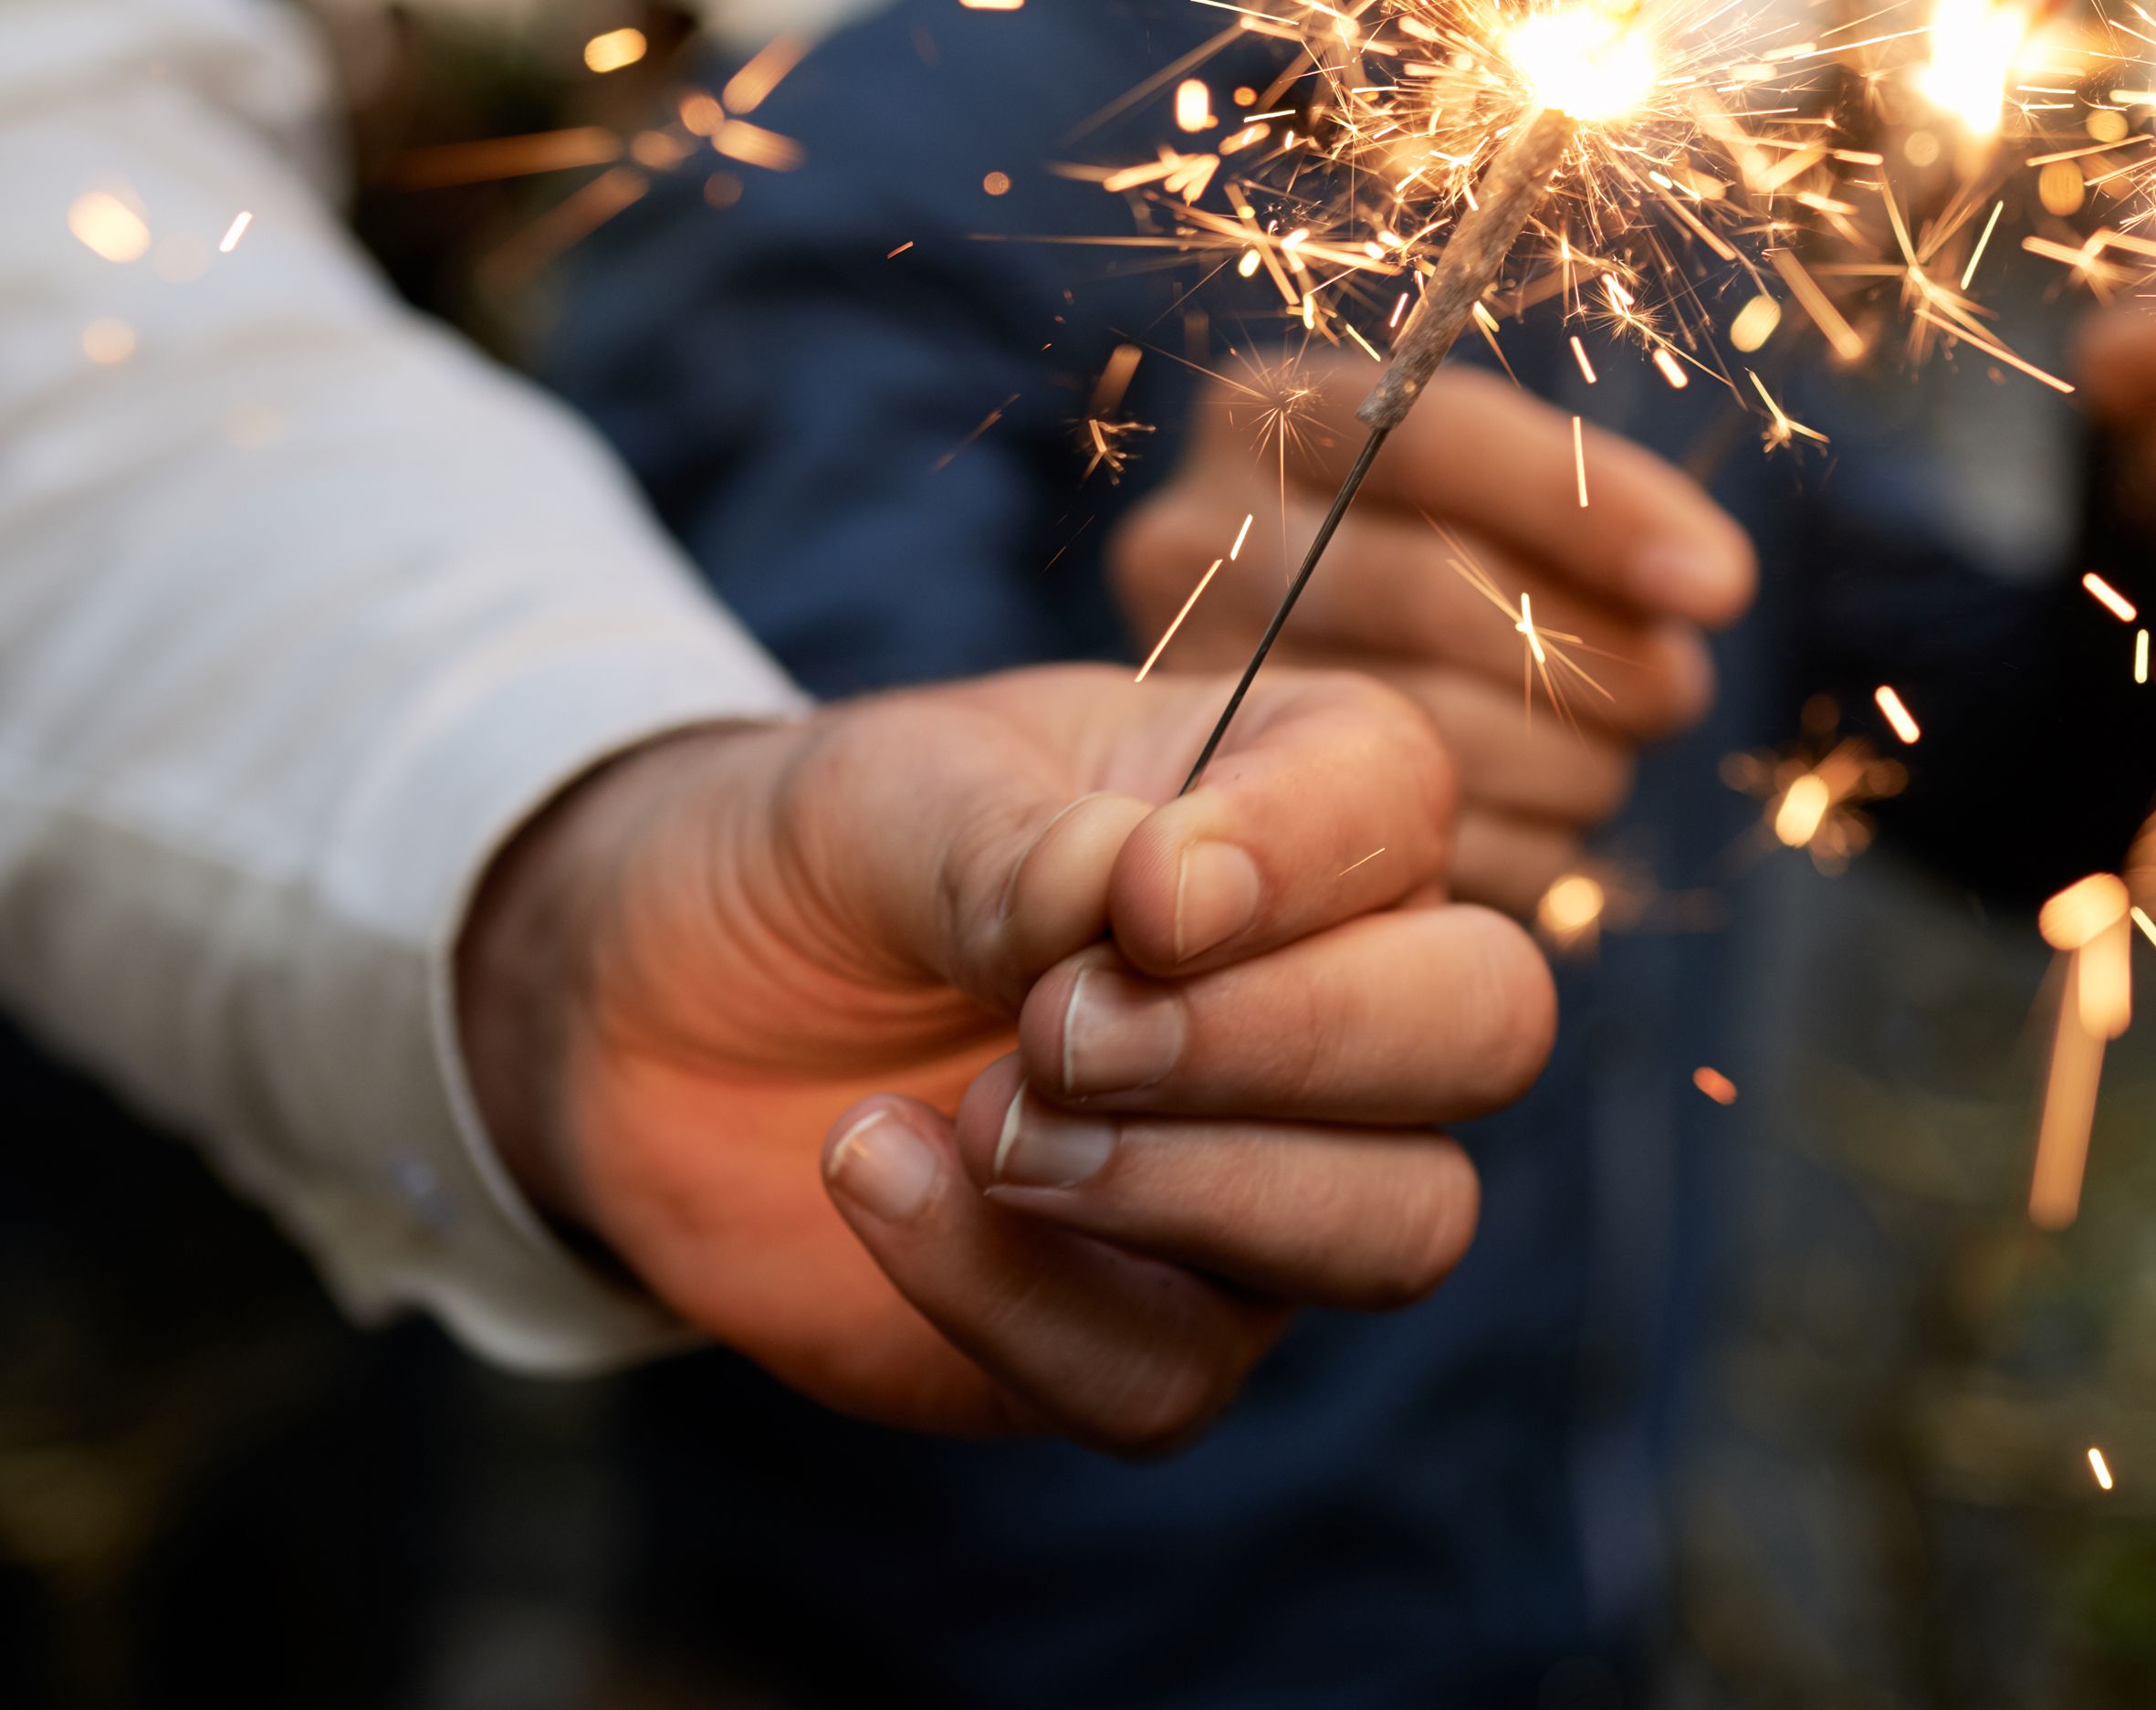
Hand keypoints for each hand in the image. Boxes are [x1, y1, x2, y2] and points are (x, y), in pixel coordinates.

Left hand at [456, 665, 1544, 1452]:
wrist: (658, 1017)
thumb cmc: (822, 859)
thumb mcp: (883, 796)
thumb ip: (1019, 845)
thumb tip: (1141, 897)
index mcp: (1302, 794)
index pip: (1401, 805)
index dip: (1298, 862)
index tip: (1135, 898)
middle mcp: (1344, 986)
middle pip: (1483, 1029)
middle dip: (1288, 1043)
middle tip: (1057, 1030)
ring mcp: (1276, 1179)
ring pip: (1397, 1226)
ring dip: (1189, 1187)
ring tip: (986, 1118)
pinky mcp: (1160, 1336)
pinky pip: (1175, 1376)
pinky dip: (1019, 1299)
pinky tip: (884, 1181)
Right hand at [1115, 358, 1754, 914]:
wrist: (1274, 716)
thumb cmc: (1427, 565)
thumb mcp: (1478, 495)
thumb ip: (1574, 511)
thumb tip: (1704, 583)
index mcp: (1266, 416)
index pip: (1434, 438)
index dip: (1590, 508)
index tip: (1720, 584)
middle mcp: (1190, 540)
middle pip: (1430, 592)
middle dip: (1593, 653)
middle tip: (1678, 689)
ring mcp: (1184, 692)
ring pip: (1424, 732)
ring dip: (1568, 759)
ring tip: (1605, 754)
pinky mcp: (1222, 829)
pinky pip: (1413, 857)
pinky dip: (1515, 846)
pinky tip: (1532, 820)